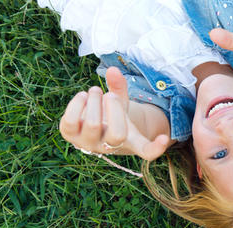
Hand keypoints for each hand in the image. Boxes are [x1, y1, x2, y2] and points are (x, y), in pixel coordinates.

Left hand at [58, 67, 173, 160]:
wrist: (90, 128)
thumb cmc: (112, 116)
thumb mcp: (121, 103)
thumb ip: (120, 88)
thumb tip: (113, 70)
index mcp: (130, 143)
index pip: (147, 152)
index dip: (156, 147)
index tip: (164, 138)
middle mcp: (109, 149)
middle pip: (116, 133)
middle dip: (113, 107)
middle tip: (110, 95)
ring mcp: (87, 144)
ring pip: (94, 125)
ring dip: (95, 101)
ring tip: (96, 91)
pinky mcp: (69, 135)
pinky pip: (71, 120)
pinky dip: (78, 103)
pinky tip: (83, 96)